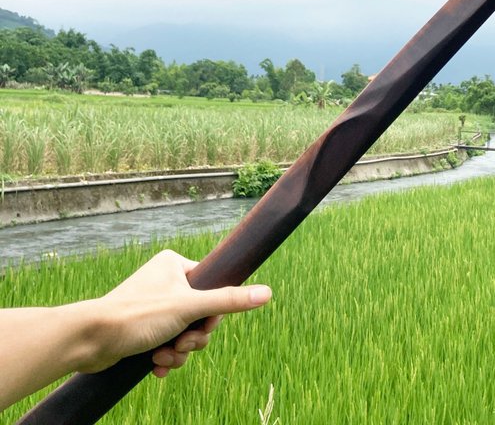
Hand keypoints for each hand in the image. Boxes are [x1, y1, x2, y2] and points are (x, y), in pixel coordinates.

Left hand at [83, 249, 270, 376]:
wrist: (90, 340)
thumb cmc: (138, 314)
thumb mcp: (190, 307)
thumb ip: (229, 301)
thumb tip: (267, 293)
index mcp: (175, 265)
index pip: (211, 287)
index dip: (212, 312)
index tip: (203, 324)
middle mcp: (164, 281)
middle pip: (199, 314)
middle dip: (194, 336)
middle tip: (182, 343)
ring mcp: (152, 305)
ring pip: (183, 332)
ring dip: (179, 350)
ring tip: (164, 357)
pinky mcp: (141, 328)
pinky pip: (166, 342)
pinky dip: (166, 357)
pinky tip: (156, 366)